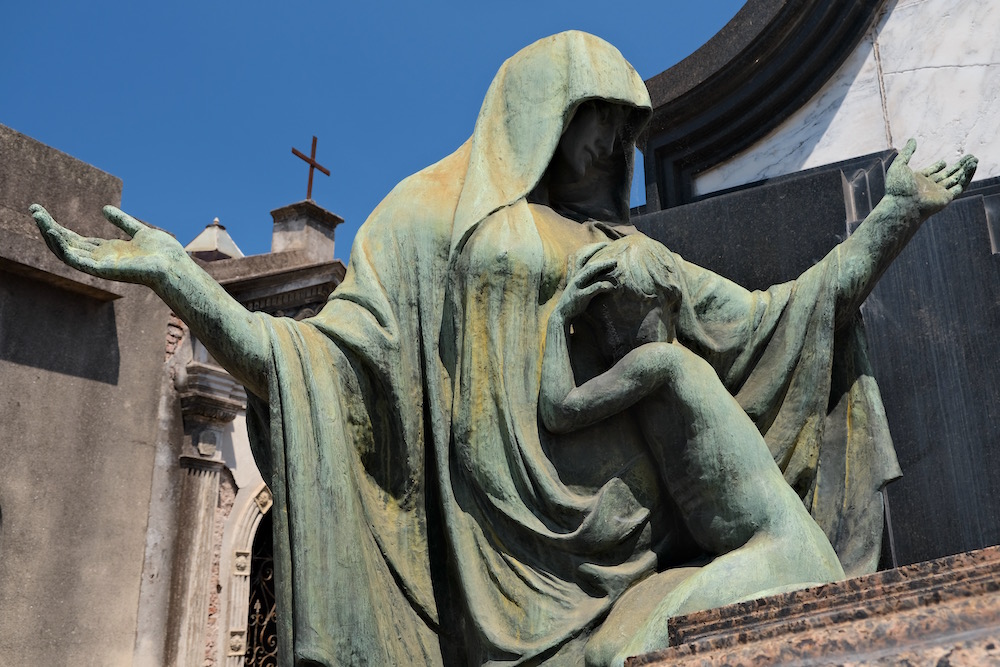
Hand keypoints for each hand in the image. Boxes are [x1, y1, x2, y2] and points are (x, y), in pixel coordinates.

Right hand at [30, 204, 186, 285]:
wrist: (173, 265)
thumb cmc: (162, 253)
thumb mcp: (139, 231)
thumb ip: (122, 221)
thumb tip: (105, 208)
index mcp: (108, 251)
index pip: (77, 240)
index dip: (59, 227)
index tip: (44, 212)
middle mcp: (100, 258)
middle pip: (67, 244)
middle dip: (49, 228)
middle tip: (33, 210)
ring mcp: (99, 265)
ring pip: (66, 251)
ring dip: (50, 234)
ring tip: (38, 216)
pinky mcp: (100, 270)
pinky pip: (74, 260)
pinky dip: (61, 246)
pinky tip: (52, 231)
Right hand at [556, 242, 617, 318]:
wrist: (561, 315)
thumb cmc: (573, 302)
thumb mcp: (578, 288)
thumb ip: (586, 279)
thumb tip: (599, 272)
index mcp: (575, 275)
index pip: (584, 257)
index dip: (594, 249)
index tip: (606, 243)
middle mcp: (575, 278)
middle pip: (589, 263)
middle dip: (601, 255)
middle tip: (614, 250)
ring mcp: (577, 287)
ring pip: (590, 272)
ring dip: (603, 265)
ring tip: (615, 262)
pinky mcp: (579, 297)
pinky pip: (592, 289)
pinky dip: (602, 285)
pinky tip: (611, 286)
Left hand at [885, 138, 976, 216]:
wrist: (901, 204)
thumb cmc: (897, 187)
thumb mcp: (899, 164)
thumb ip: (907, 152)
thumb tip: (912, 140)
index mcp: (918, 180)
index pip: (931, 173)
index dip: (937, 167)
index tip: (943, 163)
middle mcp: (929, 187)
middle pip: (947, 176)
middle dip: (958, 167)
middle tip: (969, 158)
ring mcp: (938, 193)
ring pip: (956, 180)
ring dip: (966, 170)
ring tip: (974, 160)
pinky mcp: (946, 198)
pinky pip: (960, 186)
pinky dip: (967, 177)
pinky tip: (972, 166)